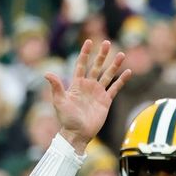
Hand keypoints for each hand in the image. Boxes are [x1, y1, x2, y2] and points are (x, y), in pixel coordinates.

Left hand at [45, 39, 130, 153]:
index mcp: (76, 84)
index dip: (85, 54)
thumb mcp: (59, 101)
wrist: (77, 133)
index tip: (89, 42)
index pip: (81, 65)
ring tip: (121, 54)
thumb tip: (46, 73)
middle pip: (96, 67)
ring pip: (107, 75)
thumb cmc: (66, 118)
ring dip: (114, 65)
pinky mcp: (106, 101)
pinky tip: (128, 72)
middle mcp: (88, 86)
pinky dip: (121, 80)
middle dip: (101, 55)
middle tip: (107, 42)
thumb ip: (56, 87)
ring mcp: (97, 93)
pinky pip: (115, 88)